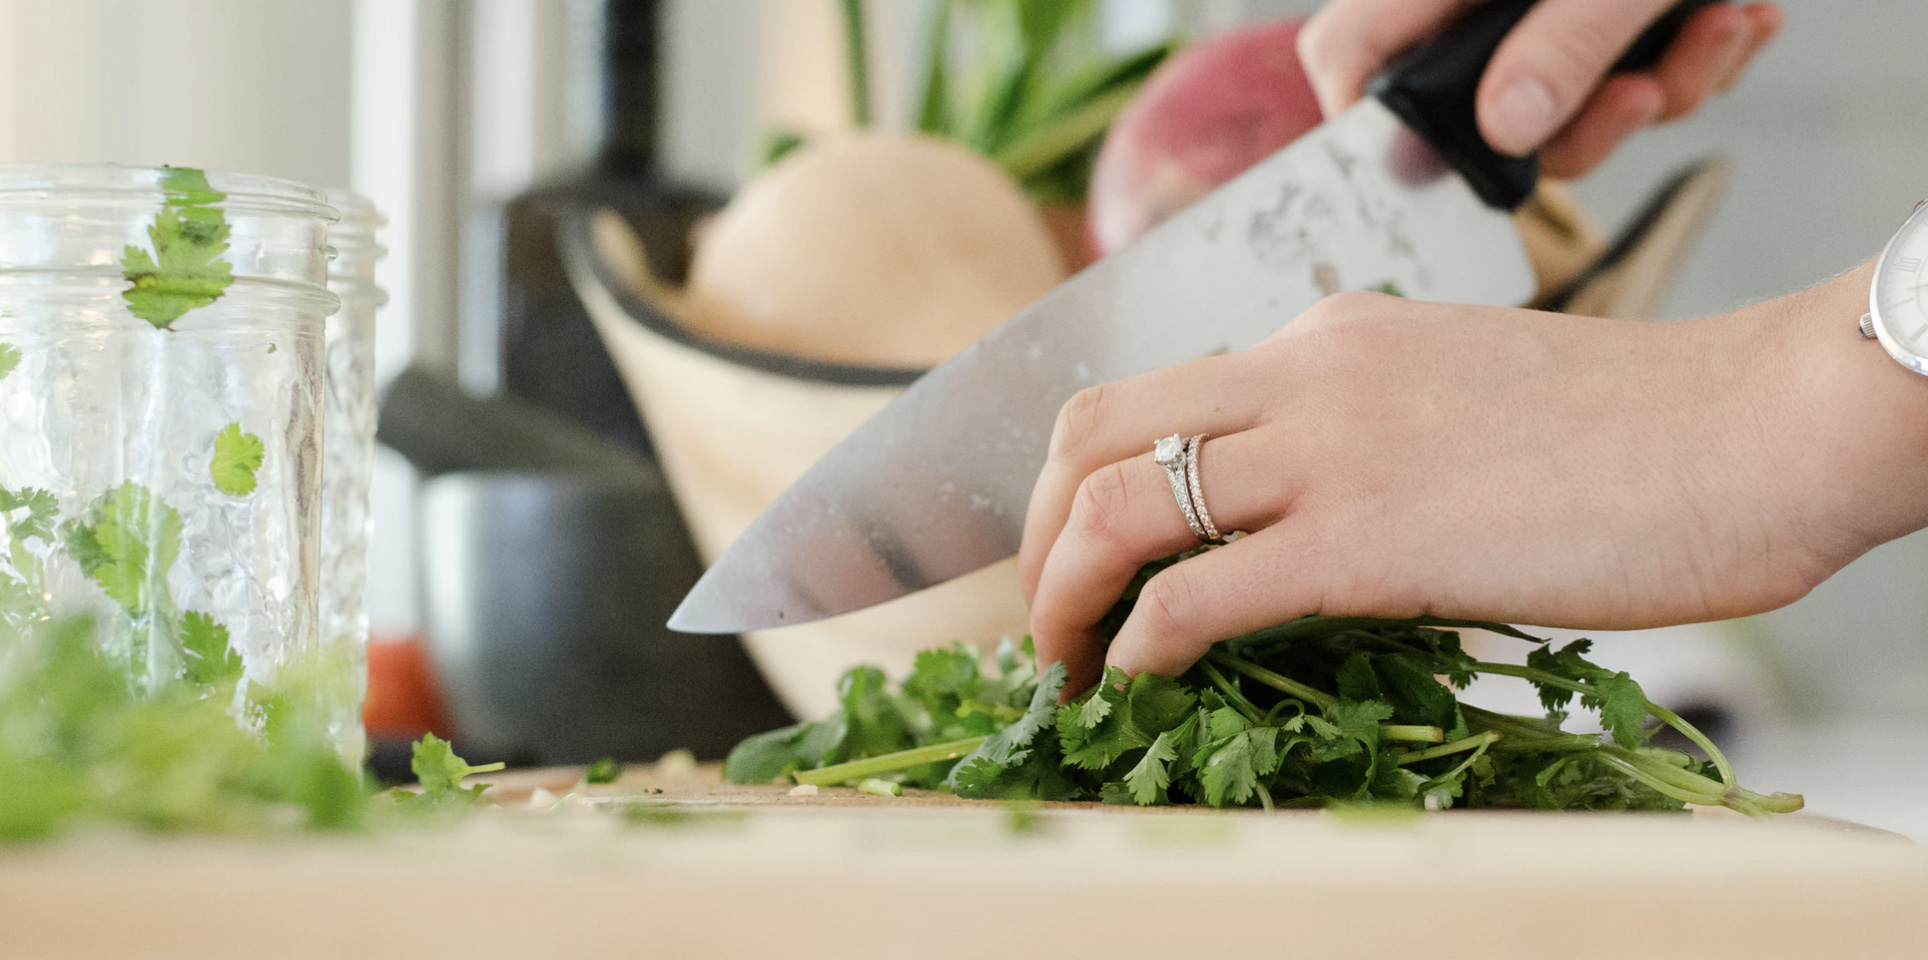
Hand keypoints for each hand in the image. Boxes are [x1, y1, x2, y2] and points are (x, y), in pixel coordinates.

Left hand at [1018, 266, 1924, 694]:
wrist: (1754, 428)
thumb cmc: (1632, 434)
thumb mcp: (1457, 396)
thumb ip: (1362, 434)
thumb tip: (1293, 524)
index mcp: (1324, 339)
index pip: (1145, 393)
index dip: (1076, 481)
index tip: (1076, 557)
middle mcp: (1303, 373)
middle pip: (1090, 433)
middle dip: (1035, 535)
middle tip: (1045, 618)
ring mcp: (1328, 450)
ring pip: (1116, 506)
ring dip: (1061, 598)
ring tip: (1065, 667)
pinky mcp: (1367, 539)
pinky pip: (1198, 594)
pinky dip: (1139, 643)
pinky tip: (1140, 679)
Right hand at [1297, 0, 1783, 177]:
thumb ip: (1566, 41)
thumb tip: (1509, 132)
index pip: (1351, 55)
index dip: (1369, 126)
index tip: (1429, 176)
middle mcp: (1484, 4)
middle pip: (1485, 115)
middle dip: (1588, 122)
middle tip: (1645, 90)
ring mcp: (1542, 14)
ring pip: (1573, 107)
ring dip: (1666, 85)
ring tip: (1723, 24)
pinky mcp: (1608, 19)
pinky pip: (1634, 75)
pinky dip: (1694, 59)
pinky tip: (1740, 17)